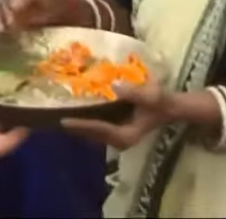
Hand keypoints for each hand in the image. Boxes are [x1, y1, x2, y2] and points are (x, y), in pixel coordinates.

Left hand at [61, 84, 213, 149]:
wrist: (171, 106)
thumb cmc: (161, 102)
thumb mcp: (151, 96)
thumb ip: (133, 93)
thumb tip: (114, 86)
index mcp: (126, 136)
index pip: (99, 130)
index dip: (82, 125)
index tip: (64, 121)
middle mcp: (120, 140)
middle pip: (92, 134)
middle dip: (75, 127)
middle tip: (54, 118)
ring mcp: (118, 136)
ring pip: (94, 133)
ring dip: (79, 125)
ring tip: (61, 115)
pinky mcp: (117, 129)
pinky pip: (98, 127)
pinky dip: (87, 121)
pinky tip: (77, 111)